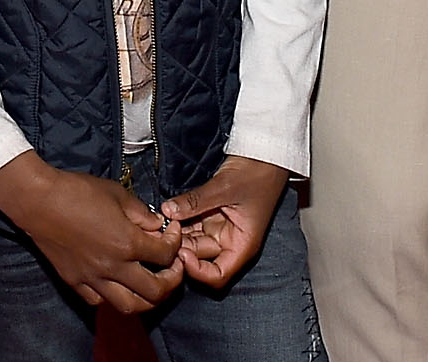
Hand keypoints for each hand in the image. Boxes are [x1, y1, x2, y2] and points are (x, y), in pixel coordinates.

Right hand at [0, 152, 180, 313]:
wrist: (39, 201)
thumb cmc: (77, 191)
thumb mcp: (116, 193)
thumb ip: (141, 213)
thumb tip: (155, 227)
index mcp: (127, 243)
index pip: (164, 255)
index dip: (175, 243)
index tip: (172, 232)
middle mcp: (113, 267)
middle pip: (155, 291)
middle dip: (171, 281)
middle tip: (172, 268)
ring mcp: (92, 278)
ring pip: (129, 306)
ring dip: (146, 299)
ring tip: (150, 285)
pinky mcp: (74, 282)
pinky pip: (99, 301)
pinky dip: (113, 296)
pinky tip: (116, 283)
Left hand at [160, 156, 288, 287]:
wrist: (265, 152)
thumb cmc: (258, 173)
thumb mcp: (225, 187)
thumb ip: (196, 201)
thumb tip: (168, 211)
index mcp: (242, 245)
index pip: (218, 275)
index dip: (197, 271)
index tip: (180, 253)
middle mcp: (230, 241)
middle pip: (201, 258)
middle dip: (181, 248)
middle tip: (163, 233)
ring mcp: (220, 228)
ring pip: (193, 240)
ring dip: (178, 234)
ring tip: (163, 221)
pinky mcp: (211, 215)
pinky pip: (192, 223)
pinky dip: (180, 220)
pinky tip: (168, 212)